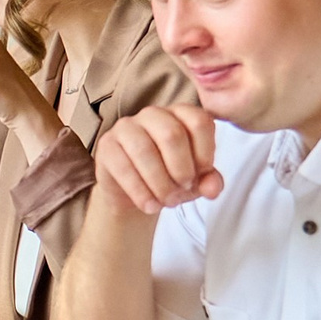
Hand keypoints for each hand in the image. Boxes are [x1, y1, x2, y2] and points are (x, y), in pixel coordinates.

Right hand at [91, 103, 223, 215]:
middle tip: (182, 190)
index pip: (199, 121)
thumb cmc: (170, 178)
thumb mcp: (196, 181)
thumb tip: (213, 188)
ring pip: (145, 151)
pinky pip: (123, 167)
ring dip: (160, 183)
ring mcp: (126, 127)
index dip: (205, 152)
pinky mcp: (106, 145)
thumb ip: (210, 181)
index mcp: (180, 114)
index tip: (203, 174)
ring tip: (167, 201)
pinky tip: (150, 205)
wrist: (136, 194)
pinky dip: (140, 192)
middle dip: (181, 170)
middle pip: (171, 134)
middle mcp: (153, 114)